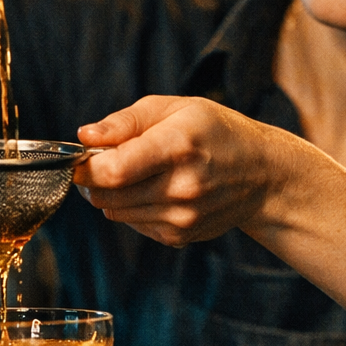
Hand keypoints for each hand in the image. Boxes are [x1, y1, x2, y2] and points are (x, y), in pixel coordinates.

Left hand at [73, 96, 302, 246]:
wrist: (263, 175)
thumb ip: (125, 122)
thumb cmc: (216, 133)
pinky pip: (134, 224)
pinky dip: (134, 209)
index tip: (82, 158)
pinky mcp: (180, 236)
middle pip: (107, 196)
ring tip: (139, 173)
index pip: (112, 171)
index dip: (85, 167)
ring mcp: (182, 217)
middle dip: (95, 180)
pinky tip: (158, 191)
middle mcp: (181, 187)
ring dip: (114, 195)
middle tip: (108, 161)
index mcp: (177, 147)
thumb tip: (85, 136)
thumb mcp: (176, 109)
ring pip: (115, 213)